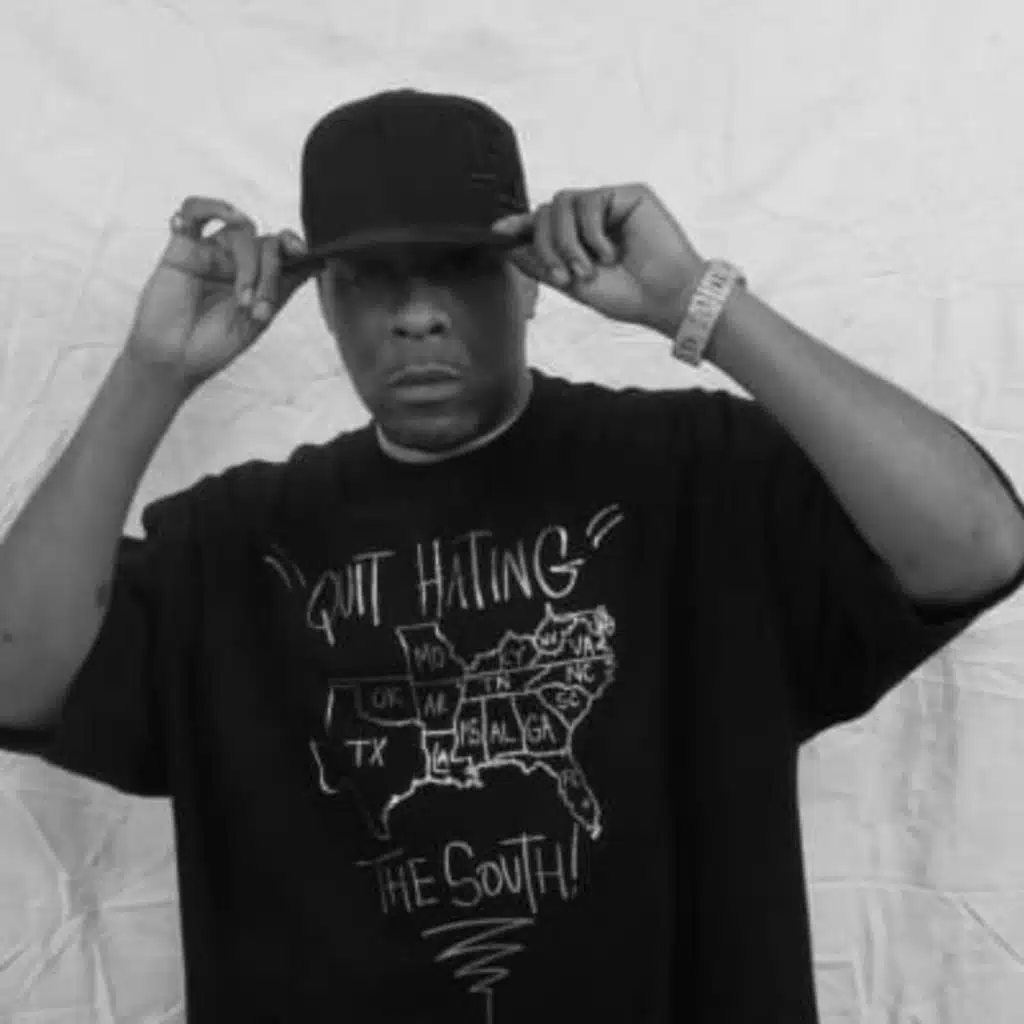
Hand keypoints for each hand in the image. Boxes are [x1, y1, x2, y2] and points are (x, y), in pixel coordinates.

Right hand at [126, 197, 315, 392]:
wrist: (175, 361)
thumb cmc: (212, 346)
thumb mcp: (258, 321)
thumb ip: (283, 289)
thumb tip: (317, 262)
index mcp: (256, 277)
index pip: (279, 248)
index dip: (292, 243)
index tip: (301, 253)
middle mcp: (235, 262)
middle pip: (264, 243)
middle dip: (270, 276)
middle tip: (259, 310)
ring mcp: (210, 252)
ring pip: (240, 232)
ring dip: (249, 266)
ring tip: (243, 301)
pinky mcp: (182, 247)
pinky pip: (194, 211)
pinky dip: (210, 207)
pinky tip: (224, 217)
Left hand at [491, 183, 705, 335]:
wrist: (665, 299)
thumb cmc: (627, 296)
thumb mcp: (572, 284)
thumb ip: (540, 263)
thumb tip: (505, 245)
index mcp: (578, 239)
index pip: (542, 223)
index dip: (518, 224)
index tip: (496, 231)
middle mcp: (592, 219)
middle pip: (546, 212)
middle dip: (546, 246)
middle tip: (563, 276)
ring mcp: (610, 205)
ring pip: (561, 202)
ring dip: (566, 241)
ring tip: (586, 268)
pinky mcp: (628, 195)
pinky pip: (589, 201)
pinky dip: (591, 233)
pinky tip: (609, 253)